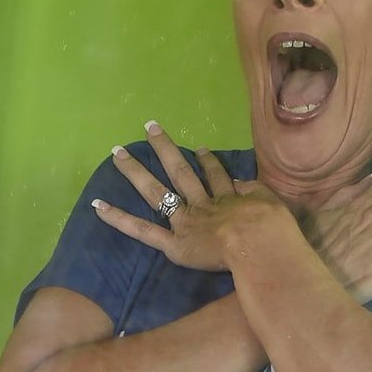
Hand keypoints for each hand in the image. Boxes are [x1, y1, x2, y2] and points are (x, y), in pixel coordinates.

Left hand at [92, 122, 285, 270]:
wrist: (260, 243)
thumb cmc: (273, 230)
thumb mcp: (271, 204)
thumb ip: (254, 192)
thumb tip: (241, 184)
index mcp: (229, 198)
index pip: (216, 176)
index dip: (208, 161)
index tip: (198, 148)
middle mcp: (203, 204)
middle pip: (179, 171)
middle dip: (164, 149)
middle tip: (149, 128)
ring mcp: (186, 221)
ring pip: (156, 192)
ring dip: (135, 172)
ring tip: (116, 153)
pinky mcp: (175, 243)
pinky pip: (143, 231)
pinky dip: (119, 219)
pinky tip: (98, 207)